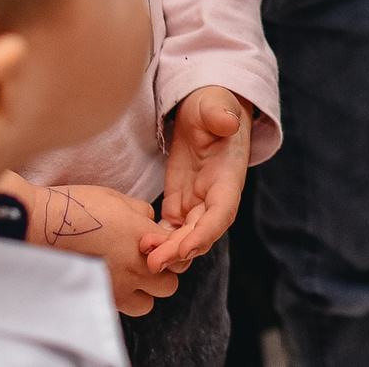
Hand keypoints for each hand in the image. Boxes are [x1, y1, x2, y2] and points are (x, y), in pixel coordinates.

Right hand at [21, 179, 177, 314]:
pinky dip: (117, 299)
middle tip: (145, 264)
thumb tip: (151, 224)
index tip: (159, 246)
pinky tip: (105, 281)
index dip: (172, 250)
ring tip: (125, 277)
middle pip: (169, 285)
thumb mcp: (119, 199)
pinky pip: (119, 308)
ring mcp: (116, 287)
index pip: (179, 253)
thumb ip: (143, 214)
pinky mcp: (96, 298)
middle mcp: (135, 267)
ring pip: (146, 304)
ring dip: (141, 294)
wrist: (38, 224)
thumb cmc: (76, 208)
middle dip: (161, 276)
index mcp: (144, 238)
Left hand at [147, 86, 251, 273]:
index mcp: (228, 177)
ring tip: (143, 256)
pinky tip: (140, 246)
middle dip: (180, 251)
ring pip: (185, 237)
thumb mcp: (216, 105)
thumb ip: (220, 114)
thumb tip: (227, 122)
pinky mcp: (180, 204)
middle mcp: (216, 196)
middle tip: (153, 262)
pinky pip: (171, 231)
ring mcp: (197, 203)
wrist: (203, 112)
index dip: (206, 233)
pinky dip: (159, 242)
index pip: (222, 212)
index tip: (185, 248)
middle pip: (201, 233)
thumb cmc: (213, 106)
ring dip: (167, 251)